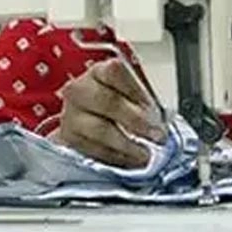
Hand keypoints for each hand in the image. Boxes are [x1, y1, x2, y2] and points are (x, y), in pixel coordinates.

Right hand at [50, 59, 164, 167]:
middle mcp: (80, 90)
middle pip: (108, 102)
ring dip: (127, 145)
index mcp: (99, 71)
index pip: (115, 73)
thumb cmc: (114, 100)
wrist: (87, 114)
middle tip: (158, 136)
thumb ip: (145, 102)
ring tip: (145, 155)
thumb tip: (162, 123)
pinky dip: (116, 158)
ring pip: (100, 130)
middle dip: (136, 121)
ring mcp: (71, 114)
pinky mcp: (69, 138)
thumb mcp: (130, 92)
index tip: (154, 109)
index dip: (137, 91)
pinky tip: (131, 160)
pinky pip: (93, 150)